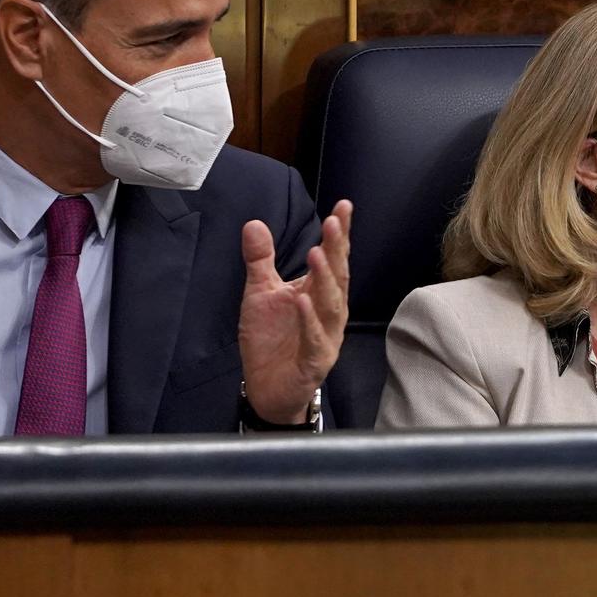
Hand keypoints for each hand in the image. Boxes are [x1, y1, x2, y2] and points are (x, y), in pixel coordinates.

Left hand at [237, 200, 352, 422]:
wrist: (267, 389)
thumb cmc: (271, 340)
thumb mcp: (260, 293)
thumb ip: (260, 260)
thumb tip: (254, 224)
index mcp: (319, 293)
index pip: (333, 259)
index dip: (339, 235)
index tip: (343, 207)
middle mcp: (329, 312)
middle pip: (337, 276)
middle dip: (337, 249)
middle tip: (333, 222)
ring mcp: (326, 337)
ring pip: (331, 305)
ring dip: (325, 279)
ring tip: (316, 253)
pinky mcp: (315, 361)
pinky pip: (314, 338)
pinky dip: (309, 319)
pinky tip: (300, 300)